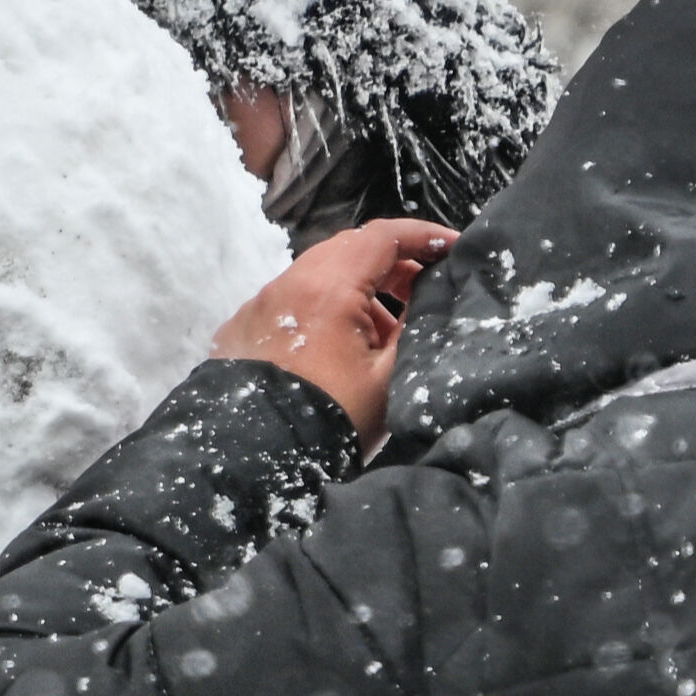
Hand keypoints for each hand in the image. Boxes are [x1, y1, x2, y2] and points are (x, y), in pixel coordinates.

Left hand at [208, 220, 453, 432]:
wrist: (255, 460)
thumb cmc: (333, 418)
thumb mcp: (391, 377)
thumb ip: (415, 327)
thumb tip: (430, 296)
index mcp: (328, 288)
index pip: (382, 236)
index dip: (424, 236)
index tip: (453, 247)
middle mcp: (288, 284)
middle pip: (349, 250)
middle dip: (393, 262)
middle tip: (425, 289)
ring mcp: (259, 304)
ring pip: (319, 275)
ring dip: (359, 289)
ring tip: (386, 332)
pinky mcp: (242, 328)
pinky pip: (293, 301)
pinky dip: (325, 308)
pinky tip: (340, 349)